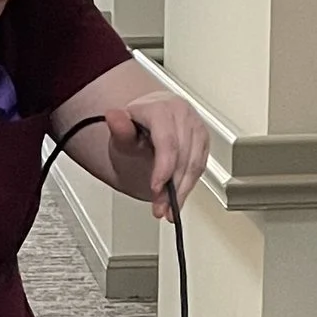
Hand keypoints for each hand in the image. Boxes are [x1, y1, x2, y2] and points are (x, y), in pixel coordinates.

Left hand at [102, 95, 210, 218]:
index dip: (164, 167)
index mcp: (161, 108)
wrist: (145, 121)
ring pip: (195, 164)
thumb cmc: (134, 126)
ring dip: (182, 191)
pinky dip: (189, 186)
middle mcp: (182, 114)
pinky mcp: (202, 140)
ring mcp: (195, 126)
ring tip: (168, 208)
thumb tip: (113, 117)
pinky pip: (199, 167)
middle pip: (183, 155)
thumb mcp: (121, 130)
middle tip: (160, 206)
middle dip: (172, 186)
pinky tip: (178, 199)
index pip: (167, 141)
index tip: (155, 188)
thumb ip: (119, 128)